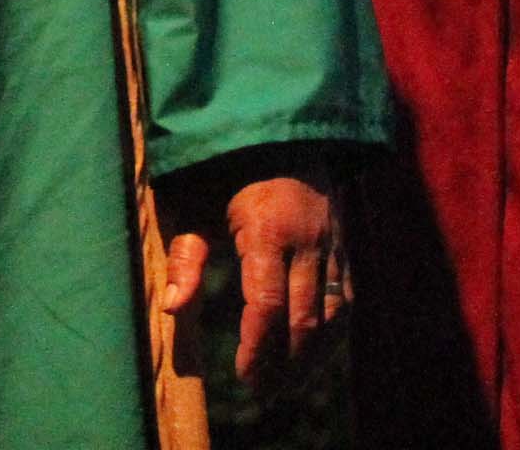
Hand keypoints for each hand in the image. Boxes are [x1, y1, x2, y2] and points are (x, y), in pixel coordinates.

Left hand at [160, 162, 343, 380]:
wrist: (275, 126)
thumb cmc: (222, 165)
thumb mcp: (193, 203)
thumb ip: (185, 257)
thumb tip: (171, 309)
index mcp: (268, 229)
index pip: (267, 306)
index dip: (257, 348)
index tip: (242, 376)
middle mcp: (308, 239)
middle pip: (305, 320)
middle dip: (284, 363)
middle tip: (262, 392)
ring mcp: (333, 242)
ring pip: (334, 315)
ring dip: (313, 356)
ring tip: (286, 383)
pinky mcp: (344, 243)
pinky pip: (348, 299)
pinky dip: (333, 332)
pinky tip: (314, 353)